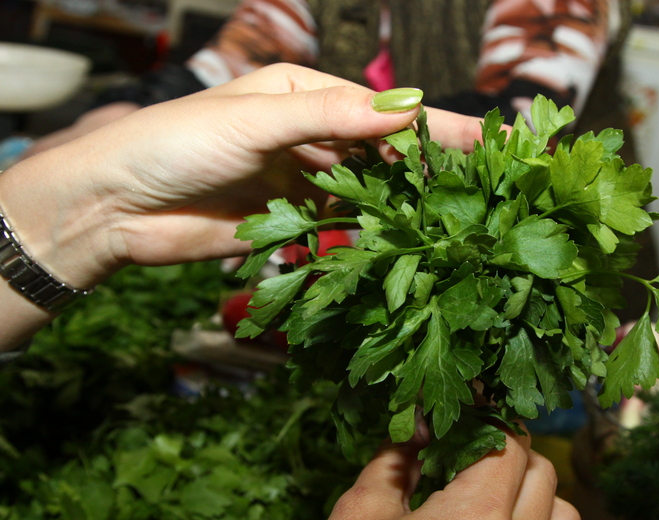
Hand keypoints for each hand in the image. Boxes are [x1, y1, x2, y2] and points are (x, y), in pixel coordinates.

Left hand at [0, 63, 486, 291]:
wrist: (114, 207)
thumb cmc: (175, 142)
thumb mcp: (257, 118)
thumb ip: (333, 115)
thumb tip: (410, 105)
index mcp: (302, 94)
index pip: (384, 107)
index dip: (438, 123)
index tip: (492, 138)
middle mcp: (308, 135)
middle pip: (383, 150)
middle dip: (430, 165)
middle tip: (485, 186)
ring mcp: (301, 181)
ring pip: (367, 190)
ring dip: (404, 203)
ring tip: (455, 217)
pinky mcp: (290, 223)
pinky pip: (340, 227)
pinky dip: (368, 233)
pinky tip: (401, 241)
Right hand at [330, 427, 580, 519]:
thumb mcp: (362, 515)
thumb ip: (394, 460)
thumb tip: (418, 424)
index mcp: (477, 514)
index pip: (510, 441)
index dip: (490, 420)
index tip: (470, 413)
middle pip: (542, 471)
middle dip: (511, 453)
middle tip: (474, 453)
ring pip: (561, 512)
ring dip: (536, 494)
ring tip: (494, 495)